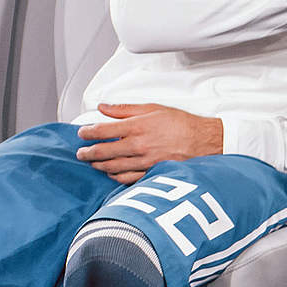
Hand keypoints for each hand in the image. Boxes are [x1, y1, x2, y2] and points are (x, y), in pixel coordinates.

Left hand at [76, 103, 223, 183]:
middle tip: (81, 152)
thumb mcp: (154, 108)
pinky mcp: (151, 173)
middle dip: (87, 152)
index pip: (102, 130)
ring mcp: (144, 162)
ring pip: (111, 166)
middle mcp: (138, 145)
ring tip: (92, 162)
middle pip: (103, 151)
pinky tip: (110, 172)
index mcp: (137, 126)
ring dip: (98, 164)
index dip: (87, 132)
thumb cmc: (182, 124)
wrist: (204, 141)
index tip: (82, 133)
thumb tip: (104, 107)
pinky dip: (114, 176)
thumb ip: (126, 109)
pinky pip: (126, 178)